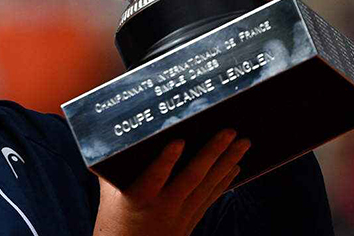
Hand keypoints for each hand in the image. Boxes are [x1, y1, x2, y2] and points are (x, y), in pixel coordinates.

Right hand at [93, 130, 250, 235]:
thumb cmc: (114, 222)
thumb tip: (111, 138)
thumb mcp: (109, 195)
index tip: (179, 141)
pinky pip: (210, 198)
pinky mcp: (190, 220)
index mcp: (139, 198)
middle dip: (213, 153)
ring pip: (207, 185)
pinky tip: (236, 166)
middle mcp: (163, 206)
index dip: (166, 159)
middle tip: (230, 131)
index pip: (154, 176)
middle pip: (191, 177)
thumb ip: (112, 168)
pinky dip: (224, 181)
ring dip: (227, 162)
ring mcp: (180, 214)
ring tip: (244, 143)